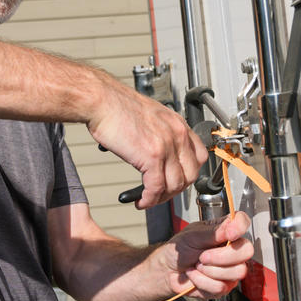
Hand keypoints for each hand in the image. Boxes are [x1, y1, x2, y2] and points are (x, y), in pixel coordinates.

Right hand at [86, 76, 207, 207]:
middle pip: (191, 174)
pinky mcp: (151, 156)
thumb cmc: (117, 105)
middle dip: (177, 189)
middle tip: (163, 194)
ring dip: (162, 198)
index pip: (199, 156)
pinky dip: (149, 199)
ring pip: (176, 185)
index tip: (177, 181)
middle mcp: (177, 134)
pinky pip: (156, 188)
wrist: (101, 100)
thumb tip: (159, 153)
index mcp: (178, 124)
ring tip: (149, 199)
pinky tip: (141, 200)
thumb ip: (161, 134)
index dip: (188, 173)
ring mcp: (166, 145)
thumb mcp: (151, 116)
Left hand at [161, 211, 253, 298]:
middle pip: (246, 251)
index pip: (243, 222)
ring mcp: (230, 268)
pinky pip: (221, 286)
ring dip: (210, 271)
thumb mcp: (192, 236)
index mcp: (224, 230)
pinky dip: (202, 281)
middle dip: (221, 256)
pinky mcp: (225, 286)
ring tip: (198, 266)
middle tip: (202, 256)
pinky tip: (196, 276)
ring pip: (237, 272)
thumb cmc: (179, 250)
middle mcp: (231, 248)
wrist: (168, 271)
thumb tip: (230, 226)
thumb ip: (213, 232)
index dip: (240, 227)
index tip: (230, 234)